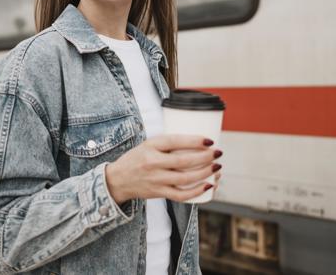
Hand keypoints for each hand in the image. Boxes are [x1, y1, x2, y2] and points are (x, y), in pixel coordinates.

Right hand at [105, 134, 221, 202]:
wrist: (118, 179)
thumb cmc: (138, 158)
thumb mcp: (149, 144)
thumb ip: (169, 143)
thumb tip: (199, 140)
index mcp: (150, 146)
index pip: (174, 141)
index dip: (194, 140)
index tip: (210, 140)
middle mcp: (152, 163)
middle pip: (183, 161)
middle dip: (205, 157)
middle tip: (218, 153)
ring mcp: (155, 179)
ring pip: (184, 178)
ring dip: (205, 173)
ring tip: (217, 167)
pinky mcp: (158, 193)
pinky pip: (180, 195)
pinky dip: (196, 191)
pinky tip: (208, 185)